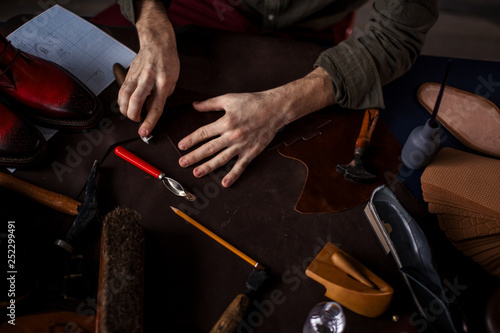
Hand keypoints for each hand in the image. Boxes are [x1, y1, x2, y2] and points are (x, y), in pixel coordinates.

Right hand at [117, 0, 178, 136]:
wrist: (157, 42)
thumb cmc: (168, 61)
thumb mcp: (174, 80)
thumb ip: (164, 96)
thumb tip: (153, 110)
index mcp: (164, 81)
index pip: (156, 106)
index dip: (149, 121)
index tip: (144, 132)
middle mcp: (149, 78)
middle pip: (135, 101)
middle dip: (133, 116)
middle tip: (137, 120)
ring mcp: (137, 75)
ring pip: (124, 96)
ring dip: (125, 109)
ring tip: (131, 113)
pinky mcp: (129, 73)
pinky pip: (121, 90)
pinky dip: (122, 101)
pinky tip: (126, 104)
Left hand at [178, 92, 285, 186]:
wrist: (274, 109)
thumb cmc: (252, 102)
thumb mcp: (229, 99)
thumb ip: (210, 103)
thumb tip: (195, 105)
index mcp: (225, 122)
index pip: (203, 133)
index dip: (191, 140)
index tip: (181, 146)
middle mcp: (232, 135)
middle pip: (209, 148)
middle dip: (194, 156)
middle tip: (182, 163)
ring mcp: (242, 145)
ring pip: (222, 159)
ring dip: (208, 167)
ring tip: (196, 173)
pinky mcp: (251, 152)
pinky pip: (241, 166)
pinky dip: (233, 175)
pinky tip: (224, 184)